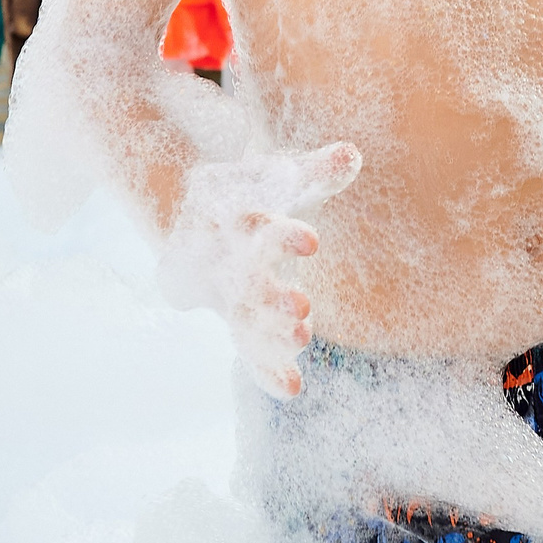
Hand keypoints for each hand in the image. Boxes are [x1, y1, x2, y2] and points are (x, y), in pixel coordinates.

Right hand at [163, 141, 362, 396]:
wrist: (190, 219)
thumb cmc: (249, 192)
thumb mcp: (275, 177)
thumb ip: (315, 171)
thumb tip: (352, 154)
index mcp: (239, 221)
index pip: (259, 227)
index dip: (283, 235)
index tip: (312, 243)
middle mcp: (229, 261)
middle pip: (248, 280)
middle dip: (272, 296)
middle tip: (303, 310)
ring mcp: (228, 294)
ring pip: (246, 319)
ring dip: (270, 335)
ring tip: (302, 340)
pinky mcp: (235, 318)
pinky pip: (248, 349)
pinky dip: (266, 369)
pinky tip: (290, 389)